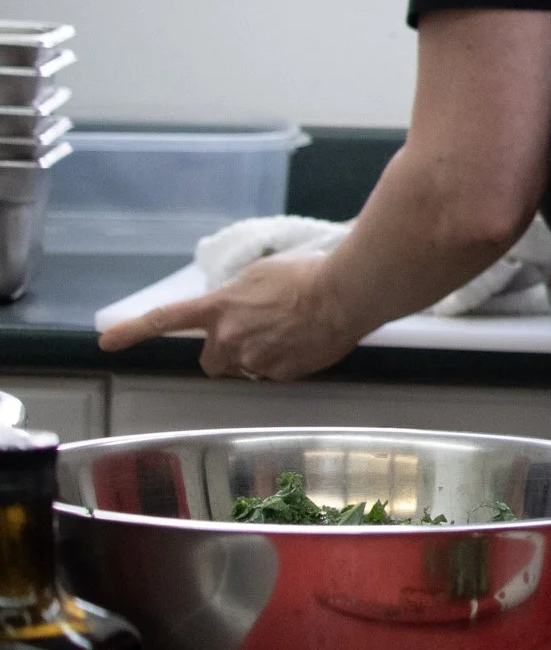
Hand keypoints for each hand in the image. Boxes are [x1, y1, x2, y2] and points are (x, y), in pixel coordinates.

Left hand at [97, 254, 362, 380]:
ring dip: (257, 358)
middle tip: (253, 336)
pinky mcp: (279, 375)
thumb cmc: (308, 273)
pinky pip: (273, 375)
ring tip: (289, 335)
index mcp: (220, 307)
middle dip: (226, 353)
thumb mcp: (262, 273)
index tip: (106, 343)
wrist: (345, 293)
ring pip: (244, 369)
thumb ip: (240, 295)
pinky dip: (284, 363)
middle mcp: (229, 337)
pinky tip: (304, 343)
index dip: (134, 331)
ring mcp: (253, 360)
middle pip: (211, 360)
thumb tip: (239, 308)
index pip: (166, 319)